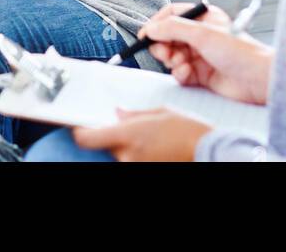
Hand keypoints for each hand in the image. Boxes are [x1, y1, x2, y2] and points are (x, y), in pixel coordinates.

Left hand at [74, 107, 212, 162]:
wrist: (206, 151)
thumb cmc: (185, 130)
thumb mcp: (157, 113)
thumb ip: (132, 115)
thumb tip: (118, 114)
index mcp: (127, 135)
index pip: (86, 138)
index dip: (80, 131)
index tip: (80, 126)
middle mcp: (127, 155)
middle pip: (105, 145)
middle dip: (113, 136)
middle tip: (129, 128)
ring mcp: (135, 167)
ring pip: (119, 154)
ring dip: (127, 146)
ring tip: (148, 138)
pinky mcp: (143, 171)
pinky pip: (132, 161)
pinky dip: (137, 155)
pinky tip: (152, 148)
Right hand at [138, 1, 272, 105]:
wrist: (259, 80)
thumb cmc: (241, 52)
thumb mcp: (203, 33)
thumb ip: (173, 28)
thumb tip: (151, 28)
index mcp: (203, 17)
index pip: (171, 15)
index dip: (156, 24)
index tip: (145, 35)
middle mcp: (201, 35)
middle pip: (168, 37)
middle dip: (163, 45)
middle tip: (164, 53)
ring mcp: (201, 55)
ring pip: (173, 56)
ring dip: (172, 61)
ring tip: (181, 64)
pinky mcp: (202, 75)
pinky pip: (180, 73)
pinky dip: (180, 74)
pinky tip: (187, 74)